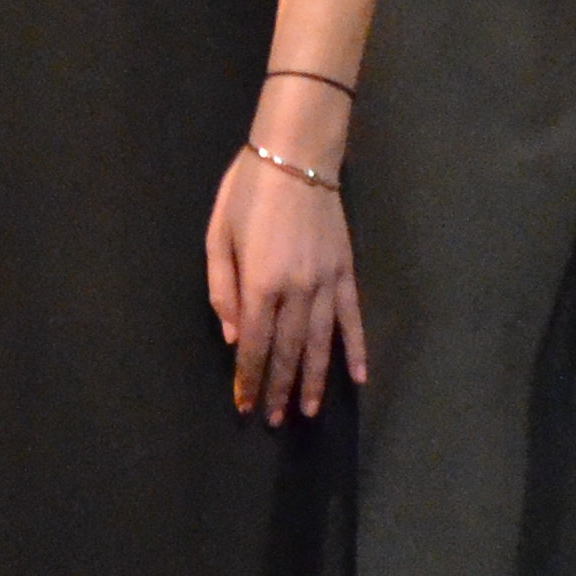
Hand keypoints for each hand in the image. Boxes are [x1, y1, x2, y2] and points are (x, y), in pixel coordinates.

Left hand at [204, 136, 363, 426]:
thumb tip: (233, 336)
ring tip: (307, 411)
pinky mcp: (346, 272)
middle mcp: (296, 291)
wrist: (296, 156)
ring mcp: (326, 283)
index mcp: (261, 283)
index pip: (254, 344)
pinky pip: (352, 318)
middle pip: (287, 352)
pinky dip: (356, 350)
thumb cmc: (247, 192)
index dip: (249, 378)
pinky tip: (357, 378)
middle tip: (273, 420)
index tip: (245, 405)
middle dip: (278, 388)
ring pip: (320, 344)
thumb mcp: (218, 234)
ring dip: (313, 381)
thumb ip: (222, 289)